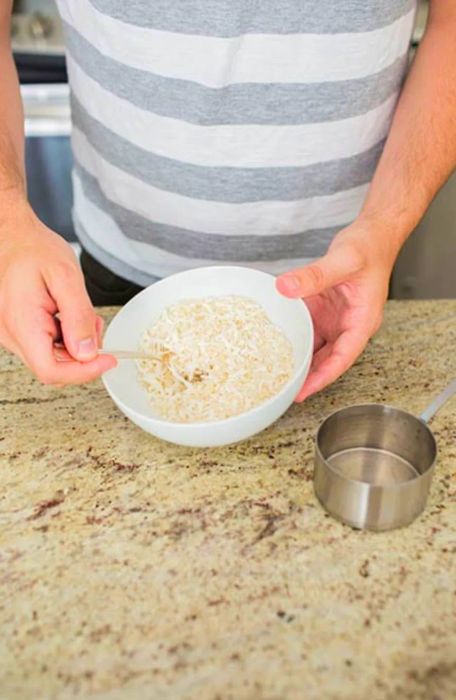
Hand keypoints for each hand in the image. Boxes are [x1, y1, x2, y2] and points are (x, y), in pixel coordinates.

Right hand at [0, 199, 116, 383]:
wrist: (14, 236)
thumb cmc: (35, 250)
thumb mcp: (66, 277)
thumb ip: (79, 317)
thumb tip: (88, 353)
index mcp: (22, 323)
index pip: (51, 371)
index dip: (84, 372)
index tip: (109, 359)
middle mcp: (11, 335)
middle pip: (53, 368)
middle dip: (83, 355)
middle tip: (96, 325)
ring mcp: (13, 335)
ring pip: (52, 358)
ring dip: (76, 345)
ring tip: (81, 312)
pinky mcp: (19, 331)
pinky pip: (46, 346)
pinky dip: (66, 337)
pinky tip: (70, 315)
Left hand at [276, 221, 395, 400]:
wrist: (372, 234)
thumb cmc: (369, 248)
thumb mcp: (342, 260)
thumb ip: (314, 275)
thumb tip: (285, 286)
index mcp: (362, 321)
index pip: (343, 357)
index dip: (323, 377)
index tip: (304, 390)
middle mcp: (349, 324)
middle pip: (328, 359)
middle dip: (309, 377)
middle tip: (283, 390)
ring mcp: (336, 319)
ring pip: (317, 348)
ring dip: (300, 361)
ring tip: (277, 375)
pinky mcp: (325, 311)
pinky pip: (308, 329)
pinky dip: (295, 338)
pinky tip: (276, 346)